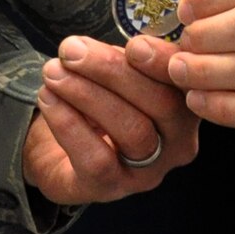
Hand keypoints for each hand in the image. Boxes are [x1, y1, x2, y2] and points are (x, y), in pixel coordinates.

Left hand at [23, 37, 197, 203]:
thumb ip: (117, 60)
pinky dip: (68, 123)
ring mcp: (147, 172)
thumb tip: (85, 48)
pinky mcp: (111, 189)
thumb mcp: (116, 76)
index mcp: (187, 106)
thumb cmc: (99, 105)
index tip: (135, 44)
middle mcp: (178, 145)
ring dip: (87, 94)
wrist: (59, 153)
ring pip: (133, 132)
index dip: (165, 62)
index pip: (186, 83)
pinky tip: (48, 99)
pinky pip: (96, 159)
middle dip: (114, 72)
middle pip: (163, 105)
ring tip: (53, 72)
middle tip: (72, 51)